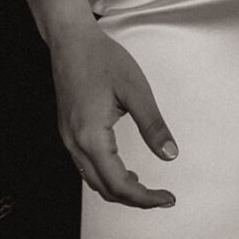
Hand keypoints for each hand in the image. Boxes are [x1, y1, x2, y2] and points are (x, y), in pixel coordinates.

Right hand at [49, 22, 178, 207]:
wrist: (71, 40)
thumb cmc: (102, 59)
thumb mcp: (136, 90)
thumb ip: (153, 126)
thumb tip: (170, 155)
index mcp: (91, 137)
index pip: (119, 183)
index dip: (145, 198)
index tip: (168, 198)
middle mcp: (75, 143)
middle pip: (104, 188)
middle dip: (134, 198)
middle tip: (162, 197)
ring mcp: (68, 138)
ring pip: (93, 180)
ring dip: (119, 189)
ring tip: (146, 187)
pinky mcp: (68, 131)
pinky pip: (86, 166)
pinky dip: (106, 175)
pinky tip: (123, 169)